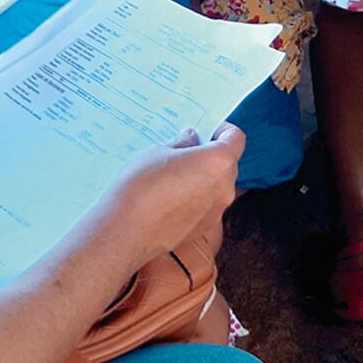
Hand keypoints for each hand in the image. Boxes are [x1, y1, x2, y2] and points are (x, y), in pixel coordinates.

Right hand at [104, 124, 245, 266]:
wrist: (126, 232)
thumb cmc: (142, 186)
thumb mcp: (159, 152)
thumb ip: (183, 144)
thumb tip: (192, 139)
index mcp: (218, 163)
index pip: (235, 138)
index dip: (222, 130)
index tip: (204, 129)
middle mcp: (224, 188)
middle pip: (227, 163)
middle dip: (210, 154)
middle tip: (184, 150)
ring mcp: (216, 211)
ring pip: (217, 185)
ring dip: (202, 177)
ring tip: (173, 174)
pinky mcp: (203, 228)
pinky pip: (206, 205)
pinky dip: (195, 197)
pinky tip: (169, 196)